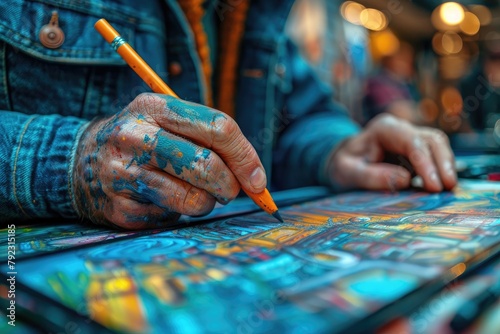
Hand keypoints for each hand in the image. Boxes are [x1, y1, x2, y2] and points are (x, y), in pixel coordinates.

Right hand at [73, 94, 266, 228]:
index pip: (218, 128)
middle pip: (208, 165)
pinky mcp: (121, 209)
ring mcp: (124, 174)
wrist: (80, 162)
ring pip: (194, 200)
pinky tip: (162, 199)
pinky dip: (179, 213)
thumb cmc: (142, 140)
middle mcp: (135, 137)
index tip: (257, 179)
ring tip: (194, 193)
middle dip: (230, 185)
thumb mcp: (166, 121)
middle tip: (229, 190)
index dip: (246, 157)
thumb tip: (255, 178)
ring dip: (207, 203)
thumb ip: (209, 139)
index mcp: (154, 107)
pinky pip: (172, 218)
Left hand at [327, 114, 456, 191]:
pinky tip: (443, 189)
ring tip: (450, 191)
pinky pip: (436, 158)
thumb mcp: (346, 172)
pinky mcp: (418, 153)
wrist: (343, 162)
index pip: (412, 142)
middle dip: (443, 163)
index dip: (426, 163)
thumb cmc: (343, 165)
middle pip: (432, 139)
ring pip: (439, 146)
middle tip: (449, 188)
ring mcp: (412, 139)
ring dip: (447, 167)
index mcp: (384, 129)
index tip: (434, 186)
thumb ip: (370, 176)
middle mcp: (402, 130)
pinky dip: (442, 172)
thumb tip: (405, 180)